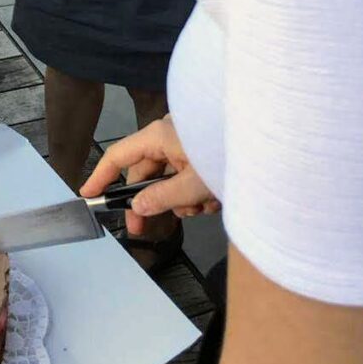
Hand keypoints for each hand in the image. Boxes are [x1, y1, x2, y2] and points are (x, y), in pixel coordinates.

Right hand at [81, 116, 219, 235]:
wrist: (273, 144)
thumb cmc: (229, 157)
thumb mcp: (191, 185)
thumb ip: (160, 199)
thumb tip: (138, 207)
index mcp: (159, 136)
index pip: (118, 156)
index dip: (100, 177)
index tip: (89, 195)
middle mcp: (171, 135)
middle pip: (147, 173)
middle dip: (155, 201)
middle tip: (150, 228)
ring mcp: (189, 142)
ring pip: (171, 178)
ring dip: (183, 199)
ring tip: (205, 206)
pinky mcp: (205, 149)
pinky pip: (189, 174)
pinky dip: (197, 190)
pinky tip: (215, 198)